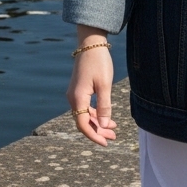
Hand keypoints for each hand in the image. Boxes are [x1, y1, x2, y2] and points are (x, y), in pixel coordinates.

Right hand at [66, 30, 116, 146]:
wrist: (90, 44)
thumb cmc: (99, 62)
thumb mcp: (105, 85)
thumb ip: (104, 106)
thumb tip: (103, 124)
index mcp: (77, 98)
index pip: (82, 124)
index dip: (93, 135)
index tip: (106, 142)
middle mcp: (73, 98)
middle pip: (83, 121)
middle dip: (98, 131)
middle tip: (114, 137)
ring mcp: (75, 94)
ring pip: (84, 115)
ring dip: (98, 123)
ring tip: (113, 129)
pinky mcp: (79, 90)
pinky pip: (85, 107)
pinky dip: (95, 114)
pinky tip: (106, 117)